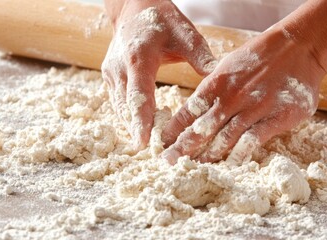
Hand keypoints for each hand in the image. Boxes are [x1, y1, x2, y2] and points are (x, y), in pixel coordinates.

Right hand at [102, 0, 216, 150]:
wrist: (132, 7)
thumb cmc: (160, 19)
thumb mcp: (184, 32)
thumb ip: (200, 55)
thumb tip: (217, 76)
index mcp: (138, 57)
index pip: (139, 95)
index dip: (141, 121)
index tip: (144, 143)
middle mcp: (119, 68)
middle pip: (127, 107)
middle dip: (137, 131)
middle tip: (152, 155)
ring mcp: (110, 73)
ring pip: (120, 108)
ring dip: (132, 127)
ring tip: (148, 149)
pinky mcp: (109, 76)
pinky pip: (118, 102)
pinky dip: (128, 117)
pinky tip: (141, 130)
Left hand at [161, 26, 325, 163]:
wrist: (299, 47)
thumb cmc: (260, 57)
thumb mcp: (229, 64)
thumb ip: (213, 87)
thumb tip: (196, 109)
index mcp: (217, 82)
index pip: (189, 110)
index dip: (174, 129)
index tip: (163, 143)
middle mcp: (232, 96)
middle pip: (202, 128)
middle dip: (183, 147)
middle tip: (168, 162)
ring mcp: (254, 107)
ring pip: (225, 137)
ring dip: (209, 155)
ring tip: (195, 167)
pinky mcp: (277, 116)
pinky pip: (253, 139)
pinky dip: (240, 153)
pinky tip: (230, 164)